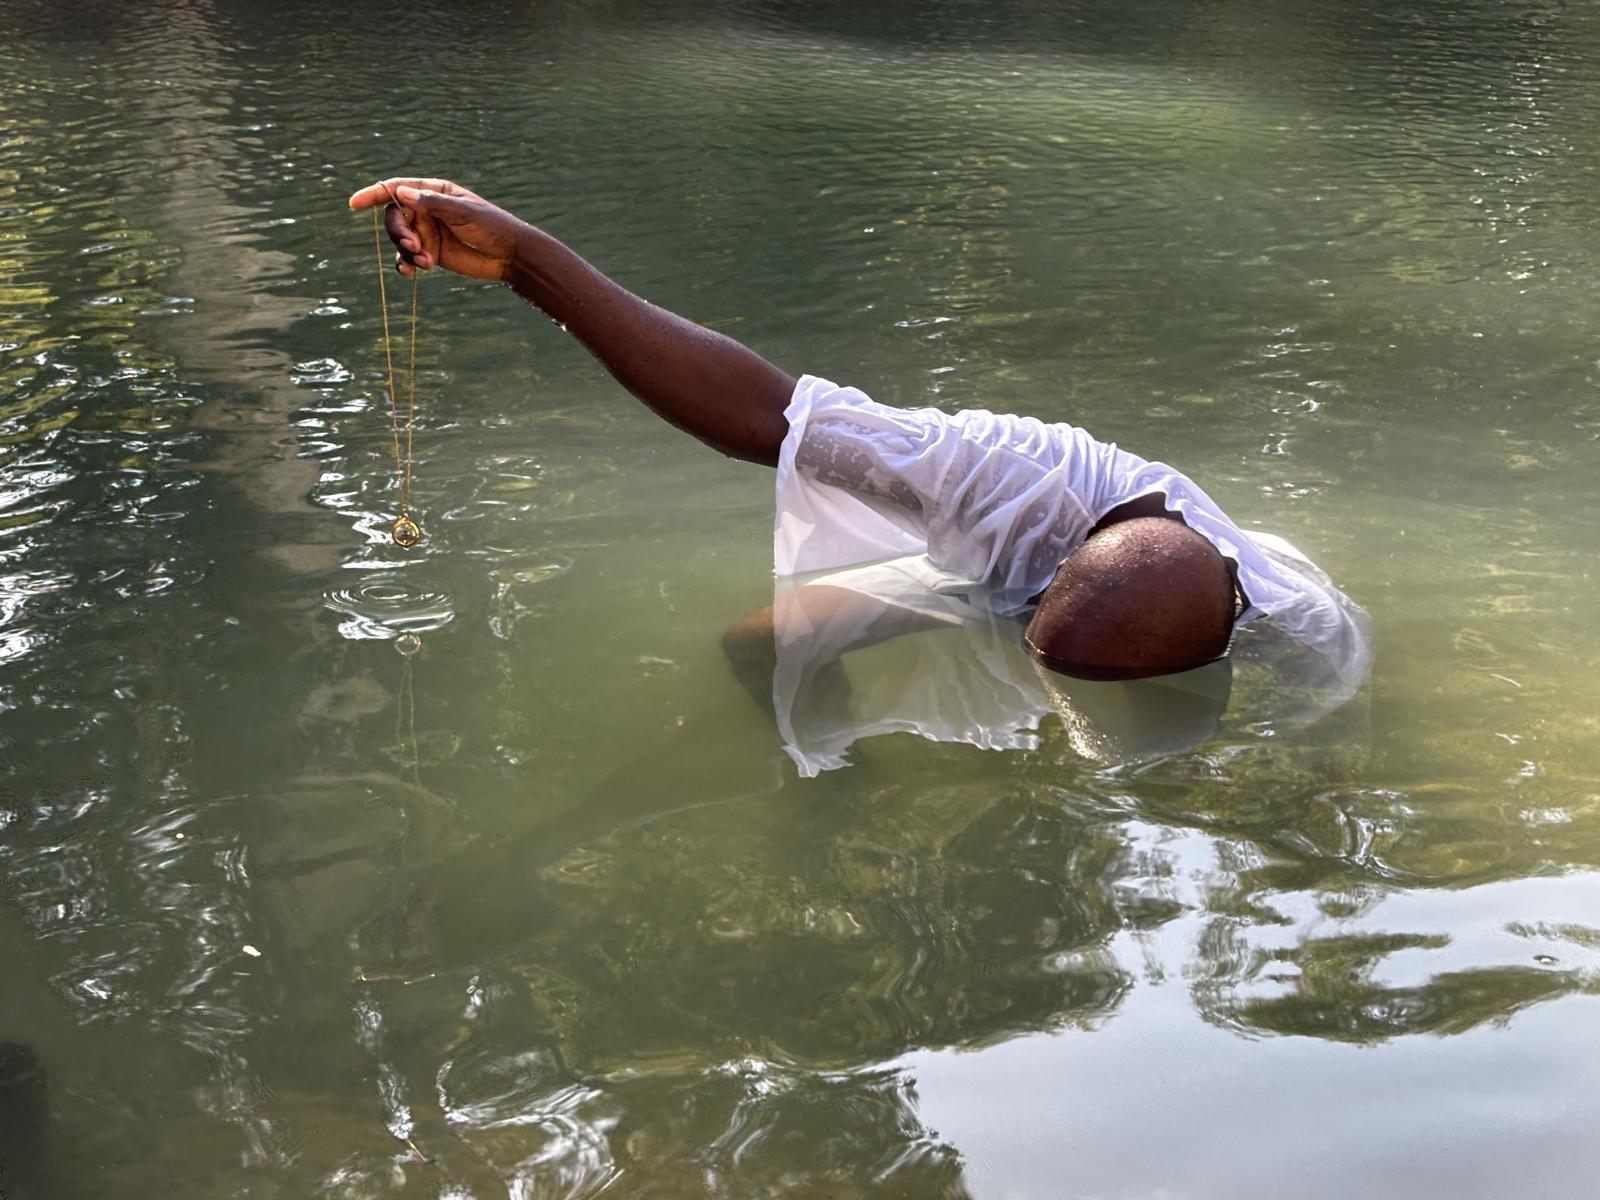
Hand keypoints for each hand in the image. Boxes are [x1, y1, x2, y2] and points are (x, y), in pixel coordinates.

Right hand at [348, 177, 527, 280]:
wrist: (510, 255)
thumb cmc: (491, 226)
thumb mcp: (463, 212)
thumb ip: (432, 203)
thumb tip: (401, 193)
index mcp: (433, 191)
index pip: (397, 189)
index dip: (374, 194)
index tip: (354, 204)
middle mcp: (426, 209)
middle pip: (395, 217)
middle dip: (398, 233)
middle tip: (413, 246)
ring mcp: (427, 232)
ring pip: (400, 240)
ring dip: (406, 252)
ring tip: (425, 262)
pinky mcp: (431, 252)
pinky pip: (409, 258)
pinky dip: (406, 265)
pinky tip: (411, 273)